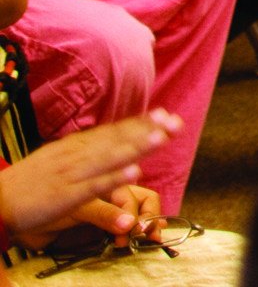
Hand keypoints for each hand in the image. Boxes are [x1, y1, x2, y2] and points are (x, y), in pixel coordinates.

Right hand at [0, 111, 178, 243]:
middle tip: (175, 123)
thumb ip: (83, 152)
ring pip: (109, 157)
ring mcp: (71, 174)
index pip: (112, 131)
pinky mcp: (65, 195)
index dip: (139, 123)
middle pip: (116, 139)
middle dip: (147, 130)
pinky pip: (93, 186)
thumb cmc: (28, 183)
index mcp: (74, 147)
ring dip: (136, 147)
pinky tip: (134, 172)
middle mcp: (75, 155)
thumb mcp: (56, 160)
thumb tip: (107, 143)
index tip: (164, 114)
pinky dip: (114, 179)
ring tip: (161, 138)